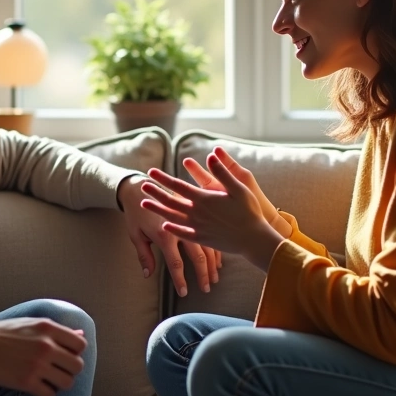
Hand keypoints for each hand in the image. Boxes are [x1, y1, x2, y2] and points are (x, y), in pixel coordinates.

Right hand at [0, 317, 86, 395]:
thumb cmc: (5, 332)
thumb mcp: (33, 323)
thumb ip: (57, 330)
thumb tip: (82, 334)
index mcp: (48, 328)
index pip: (81, 345)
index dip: (75, 352)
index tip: (64, 355)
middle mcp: (45, 346)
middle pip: (78, 366)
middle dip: (70, 370)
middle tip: (57, 370)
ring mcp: (36, 365)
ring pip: (67, 383)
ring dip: (60, 383)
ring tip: (49, 380)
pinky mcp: (26, 381)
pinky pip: (50, 394)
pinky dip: (46, 393)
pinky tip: (37, 386)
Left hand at [119, 176, 219, 296]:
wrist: (139, 187)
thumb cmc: (135, 214)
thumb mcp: (136, 235)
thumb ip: (144, 255)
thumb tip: (148, 274)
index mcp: (165, 235)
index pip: (175, 263)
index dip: (180, 280)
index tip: (185, 292)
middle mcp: (180, 228)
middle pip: (197, 256)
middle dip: (203, 274)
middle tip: (206, 289)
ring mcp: (189, 221)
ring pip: (207, 246)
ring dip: (211, 264)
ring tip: (214, 278)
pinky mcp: (193, 215)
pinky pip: (208, 234)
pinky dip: (213, 249)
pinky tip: (217, 260)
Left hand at [141, 153, 284, 270]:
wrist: (253, 239)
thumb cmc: (249, 211)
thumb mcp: (238, 188)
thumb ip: (222, 172)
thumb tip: (211, 155)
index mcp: (203, 199)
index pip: (178, 186)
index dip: (163, 178)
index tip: (151, 172)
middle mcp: (197, 213)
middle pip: (170, 201)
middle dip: (155, 193)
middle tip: (141, 186)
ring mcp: (198, 227)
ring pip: (172, 217)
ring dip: (158, 210)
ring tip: (145, 204)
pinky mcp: (203, 239)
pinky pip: (183, 234)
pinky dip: (172, 229)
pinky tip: (164, 225)